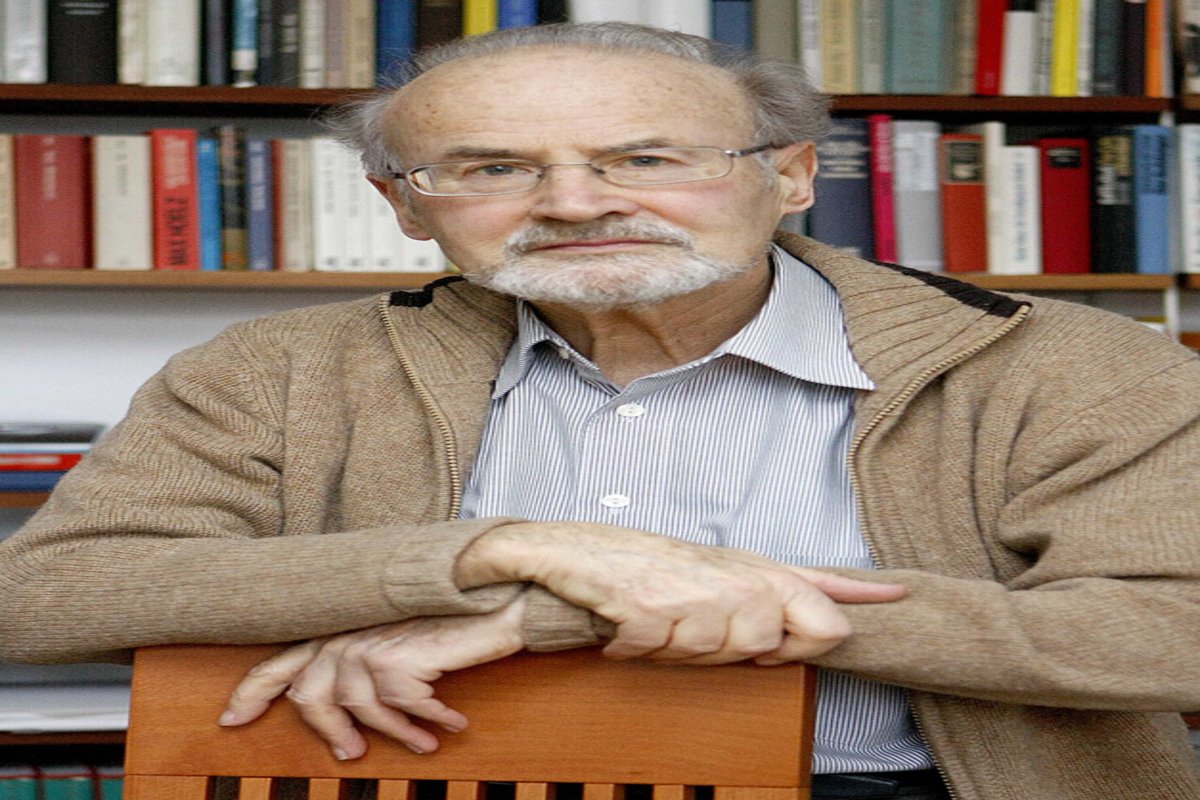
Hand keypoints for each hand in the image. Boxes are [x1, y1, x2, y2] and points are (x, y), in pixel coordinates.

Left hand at [218, 597, 526, 759]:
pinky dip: (429, 720)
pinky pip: (403, 708)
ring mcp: (371, 643)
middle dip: (330, 733)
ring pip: (359, 709)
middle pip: (310, 696)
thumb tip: (348, 718)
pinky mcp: (399, 658)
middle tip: (353, 754)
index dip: (253, 690)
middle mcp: (350, 632)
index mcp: (343, 626)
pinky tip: (449, 723)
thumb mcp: (400, 643)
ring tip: (423, 743)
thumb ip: (366, 664)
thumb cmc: (453, 623)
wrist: (499, 600)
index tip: (231, 720)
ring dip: (397, 734)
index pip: (284, 659)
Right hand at [458, 522, 906, 664]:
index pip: (823, 602)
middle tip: (700, 627)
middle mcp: (732, 578)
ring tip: (664, 621)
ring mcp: (692, 591)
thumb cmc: (664, 567)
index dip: (839, 620)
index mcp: (756, 572)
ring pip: (711, 655)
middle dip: (729, 652)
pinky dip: (639, 646)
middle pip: (767, 647)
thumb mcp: (737, 571)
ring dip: (679, 651)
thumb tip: (864, 598)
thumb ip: (802, 586)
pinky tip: (633, 626)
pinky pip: (660, 651)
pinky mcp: (650, 606)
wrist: (586, 553)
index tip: (894, 597)